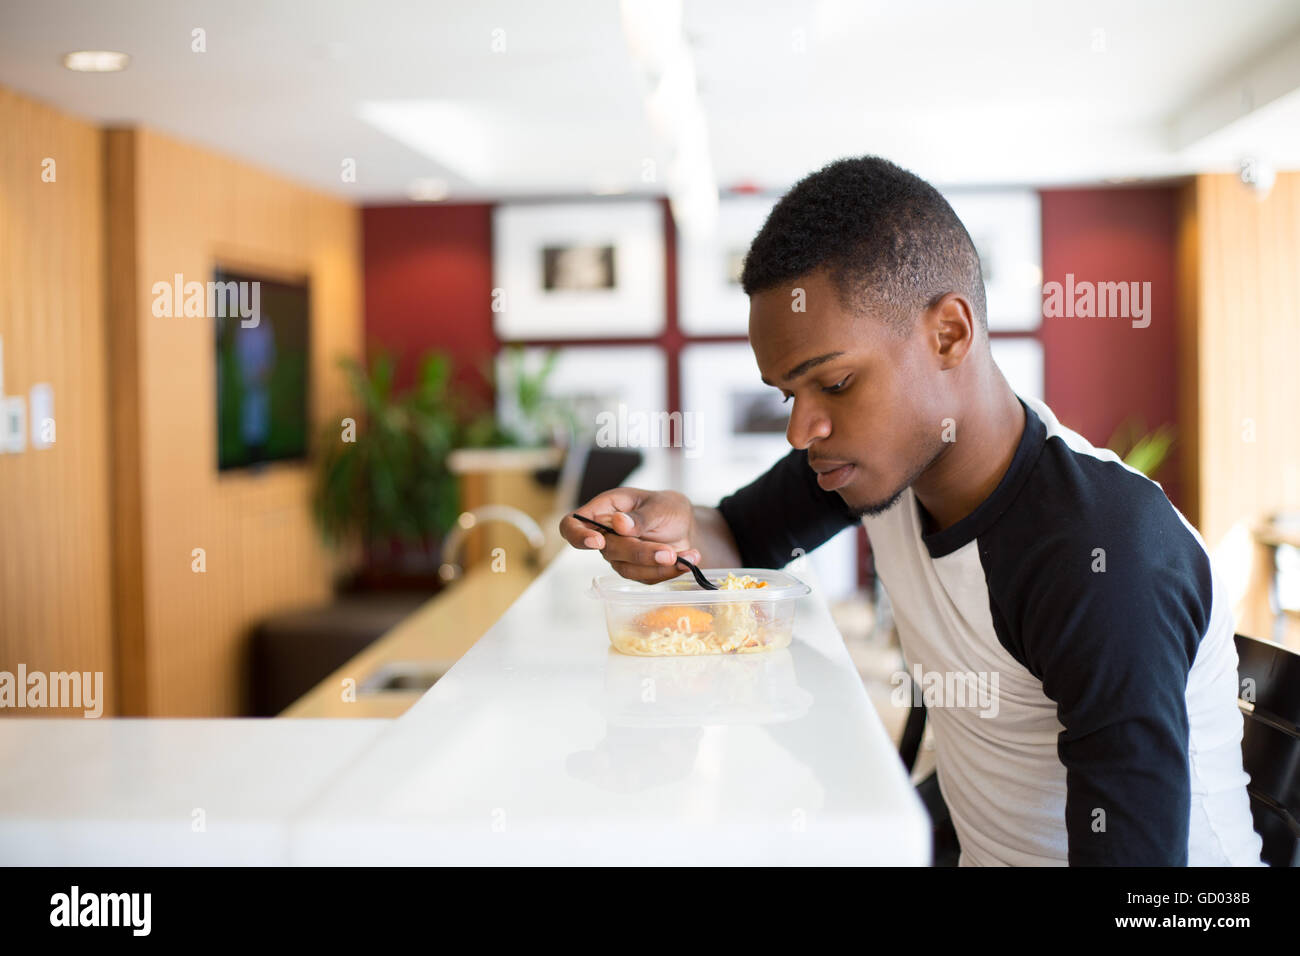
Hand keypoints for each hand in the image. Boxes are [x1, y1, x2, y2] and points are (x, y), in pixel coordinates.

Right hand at [559, 487, 701, 583]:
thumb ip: (641, 516)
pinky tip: (688, 559)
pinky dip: (669, 571)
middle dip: (640, 553)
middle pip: (607, 551)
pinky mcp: (635, 571)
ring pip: (628, 568)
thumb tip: (618, 523)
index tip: (597, 542)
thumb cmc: (668, 508)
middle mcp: (606, 535)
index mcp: (605, 509)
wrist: (687, 528)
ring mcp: (619, 556)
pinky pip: (646, 577)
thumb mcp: (661, 505)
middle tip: (669, 553)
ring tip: (687, 555)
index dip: (577, 535)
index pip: (572, 524)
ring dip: (658, 565)